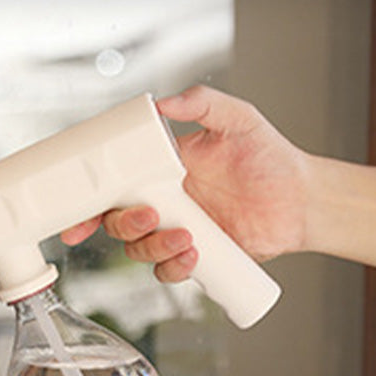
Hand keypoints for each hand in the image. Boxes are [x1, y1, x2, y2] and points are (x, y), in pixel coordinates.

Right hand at [60, 85, 309, 282]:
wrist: (301, 200)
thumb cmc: (270, 158)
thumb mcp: (238, 120)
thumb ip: (202, 104)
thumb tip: (164, 103)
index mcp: (161, 173)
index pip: (114, 190)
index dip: (86, 207)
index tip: (74, 221)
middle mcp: (164, 205)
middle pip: (118, 224)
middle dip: (125, 225)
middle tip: (151, 216)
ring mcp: (177, 234)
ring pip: (140, 251)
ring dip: (154, 248)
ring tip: (186, 238)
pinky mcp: (195, 258)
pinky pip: (168, 273)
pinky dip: (174, 268)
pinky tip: (194, 255)